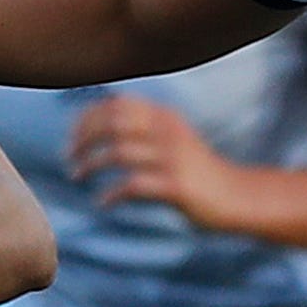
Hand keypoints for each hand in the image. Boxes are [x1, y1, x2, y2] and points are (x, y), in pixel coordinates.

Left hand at [68, 96, 237, 227]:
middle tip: (69, 158)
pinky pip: (132, 185)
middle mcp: (167, 131)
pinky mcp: (175, 185)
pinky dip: (111, 194)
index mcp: (164, 116)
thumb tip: (102, 125)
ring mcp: (172, 157)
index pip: (116, 104)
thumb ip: (145, 127)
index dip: (87, 118)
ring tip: (77, 177)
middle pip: (112, 123)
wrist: (238, 196)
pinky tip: (103, 202)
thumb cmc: (198, 171)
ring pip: (117, 152)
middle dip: (83, 139)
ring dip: (90, 164)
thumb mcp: (174, 138)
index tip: (72, 137)